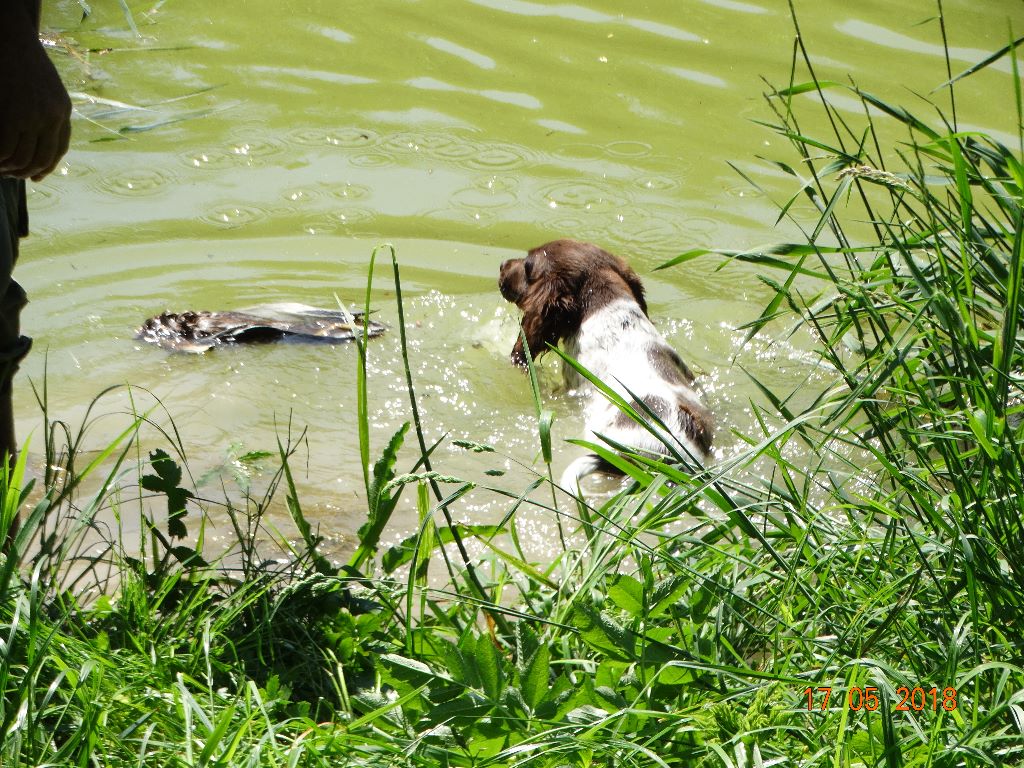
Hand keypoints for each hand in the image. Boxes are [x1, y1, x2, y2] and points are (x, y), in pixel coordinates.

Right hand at [0, 4, 72, 181]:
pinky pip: (5, 149)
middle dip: (26, 171)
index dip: (47, 167)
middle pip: (43, 158)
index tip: (35, 177)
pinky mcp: (13, 115)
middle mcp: (53, 116)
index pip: (59, 149)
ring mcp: (34, 117)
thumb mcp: (45, 87)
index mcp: (63, 110)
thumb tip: (40, 136)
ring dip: (10, 168)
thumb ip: (47, 110)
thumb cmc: (23, 60)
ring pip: (23, 158)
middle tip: (11, 175)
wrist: (11, 37)